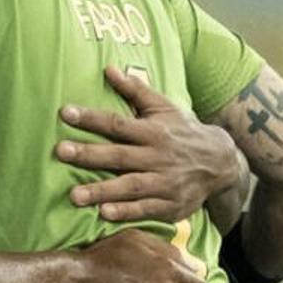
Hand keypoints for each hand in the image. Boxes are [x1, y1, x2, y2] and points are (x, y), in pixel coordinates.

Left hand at [56, 68, 242, 225]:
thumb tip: (108, 69)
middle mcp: (157, 156)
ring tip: (74, 196)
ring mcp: (164, 182)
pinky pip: (147, 209)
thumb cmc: (183, 131)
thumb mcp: (163, 108)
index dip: (91, 118)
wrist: (221, 162)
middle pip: (119, 155)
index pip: (117, 123)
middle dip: (89, 154)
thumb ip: (135, 90)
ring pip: (130, 186)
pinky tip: (104, 213)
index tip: (65, 113)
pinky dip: (127, 212)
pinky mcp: (171, 205)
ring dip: (102, 190)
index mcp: (152, 131)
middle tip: (60, 152)